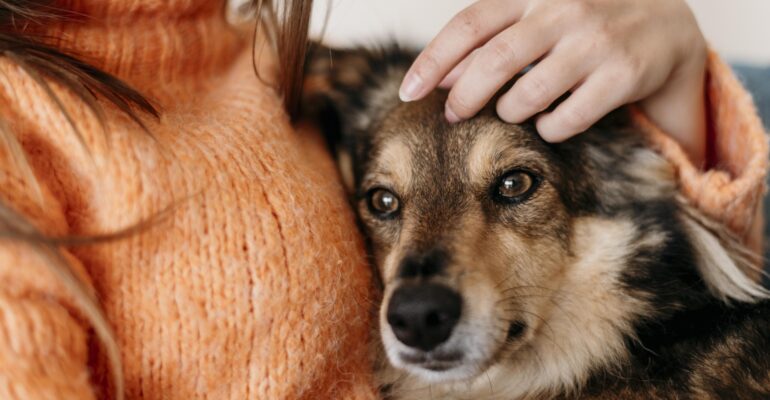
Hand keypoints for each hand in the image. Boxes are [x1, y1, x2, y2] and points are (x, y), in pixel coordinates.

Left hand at [400, 0, 707, 165]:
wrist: (667, 25)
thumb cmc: (583, 23)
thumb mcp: (538, 17)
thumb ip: (490, 39)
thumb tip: (439, 78)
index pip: (469, 24)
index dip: (432, 61)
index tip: (408, 92)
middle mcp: (564, 8)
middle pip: (493, 61)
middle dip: (463, 96)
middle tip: (452, 116)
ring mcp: (596, 40)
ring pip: (527, 95)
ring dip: (509, 112)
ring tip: (512, 111)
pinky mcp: (624, 73)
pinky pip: (566, 119)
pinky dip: (548, 128)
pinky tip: (550, 122)